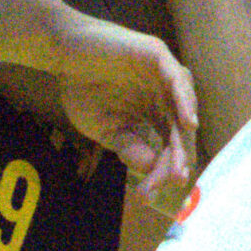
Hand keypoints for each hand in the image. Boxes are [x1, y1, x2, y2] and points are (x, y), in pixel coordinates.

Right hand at [40, 0, 195, 204]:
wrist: (64, 56)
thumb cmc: (83, 89)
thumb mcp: (107, 128)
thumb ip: (129, 146)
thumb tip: (150, 169)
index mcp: (154, 109)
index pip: (167, 142)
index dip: (163, 167)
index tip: (149, 195)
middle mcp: (164, 91)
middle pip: (178, 128)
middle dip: (176, 157)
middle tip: (172, 182)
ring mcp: (163, 72)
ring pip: (183, 106)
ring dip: (182, 136)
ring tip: (180, 163)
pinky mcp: (157, 55)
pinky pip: (176, 79)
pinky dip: (183, 100)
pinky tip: (186, 123)